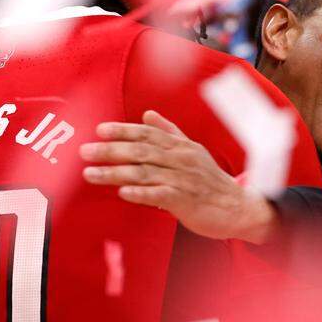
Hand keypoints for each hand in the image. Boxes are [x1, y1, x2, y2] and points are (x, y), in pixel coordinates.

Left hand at [80, 110, 277, 243]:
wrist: (238, 208)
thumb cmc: (211, 181)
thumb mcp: (193, 151)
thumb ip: (169, 132)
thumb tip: (147, 113)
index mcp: (180, 146)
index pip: (147, 134)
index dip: (123, 131)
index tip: (100, 130)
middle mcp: (180, 159)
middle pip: (140, 151)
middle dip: (110, 150)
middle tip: (84, 152)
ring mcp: (182, 180)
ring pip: (144, 172)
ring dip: (114, 173)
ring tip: (90, 174)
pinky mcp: (185, 201)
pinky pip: (159, 195)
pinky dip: (140, 193)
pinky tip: (122, 192)